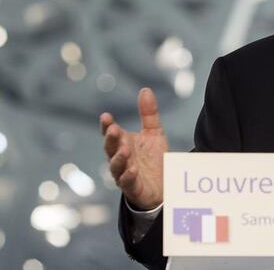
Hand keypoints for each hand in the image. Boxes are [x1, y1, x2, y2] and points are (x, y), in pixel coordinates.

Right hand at [100, 88, 168, 209]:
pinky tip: (133, 169)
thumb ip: (148, 113)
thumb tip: (145, 89)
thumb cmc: (153, 158)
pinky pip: (128, 183)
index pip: (110, 134)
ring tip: (125, 149)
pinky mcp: (133, 188)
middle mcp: (120, 158)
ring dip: (118, 158)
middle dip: (111, 139)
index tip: (105, 116)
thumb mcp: (154, 132)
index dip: (106, 126)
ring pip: (116, 166)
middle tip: (114, 129)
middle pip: (110, 149)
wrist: (163, 185)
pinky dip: (129, 176)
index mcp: (122, 144)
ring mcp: (124, 174)